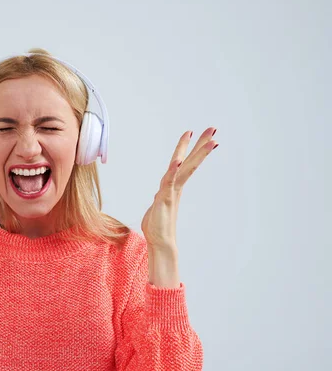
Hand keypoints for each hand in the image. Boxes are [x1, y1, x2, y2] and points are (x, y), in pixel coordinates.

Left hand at [141, 128, 218, 253]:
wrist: (160, 242)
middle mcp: (176, 185)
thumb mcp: (159, 203)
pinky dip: (174, 171)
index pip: (185, 163)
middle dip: (201, 144)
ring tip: (208, 140)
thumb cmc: (157, 225)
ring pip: (186, 167)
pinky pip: (170, 181)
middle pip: (191, 161)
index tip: (197, 134)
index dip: (191, 148)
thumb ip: (163, 195)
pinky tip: (178, 161)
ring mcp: (172, 191)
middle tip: (213, 128)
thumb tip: (163, 192)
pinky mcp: (166, 198)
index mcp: (174, 185)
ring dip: (196, 153)